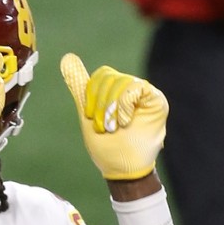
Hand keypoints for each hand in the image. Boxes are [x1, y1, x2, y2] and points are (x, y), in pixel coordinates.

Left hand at [60, 53, 166, 180]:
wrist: (122, 168)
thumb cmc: (106, 145)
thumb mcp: (88, 114)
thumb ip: (80, 87)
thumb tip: (67, 57)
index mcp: (113, 92)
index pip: (100, 76)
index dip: (92, 96)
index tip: (91, 117)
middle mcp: (129, 89)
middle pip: (109, 77)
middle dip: (100, 105)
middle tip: (104, 127)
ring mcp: (143, 94)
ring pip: (121, 82)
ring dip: (112, 108)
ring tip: (115, 127)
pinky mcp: (156, 100)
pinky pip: (136, 87)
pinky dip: (124, 105)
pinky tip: (125, 121)